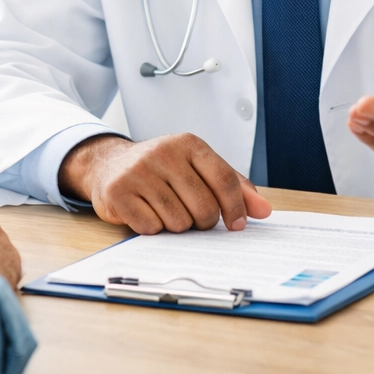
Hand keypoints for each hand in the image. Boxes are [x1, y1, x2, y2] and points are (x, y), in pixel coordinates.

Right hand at [59, 133, 272, 234]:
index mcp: (188, 144)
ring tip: (165, 210)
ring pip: (179, 222)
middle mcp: (163, 153)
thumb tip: (264, 210)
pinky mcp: (118, 192)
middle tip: (191, 215)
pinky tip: (146, 213)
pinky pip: (152, 228)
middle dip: (203, 221)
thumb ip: (232, 186)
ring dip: (176, 226)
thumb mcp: (197, 168)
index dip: (236, 208)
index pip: (224, 179)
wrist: (109, 165)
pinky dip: (153, 229)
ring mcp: (139, 171)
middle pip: (204, 207)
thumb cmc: (161, 170)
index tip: (237, 225)